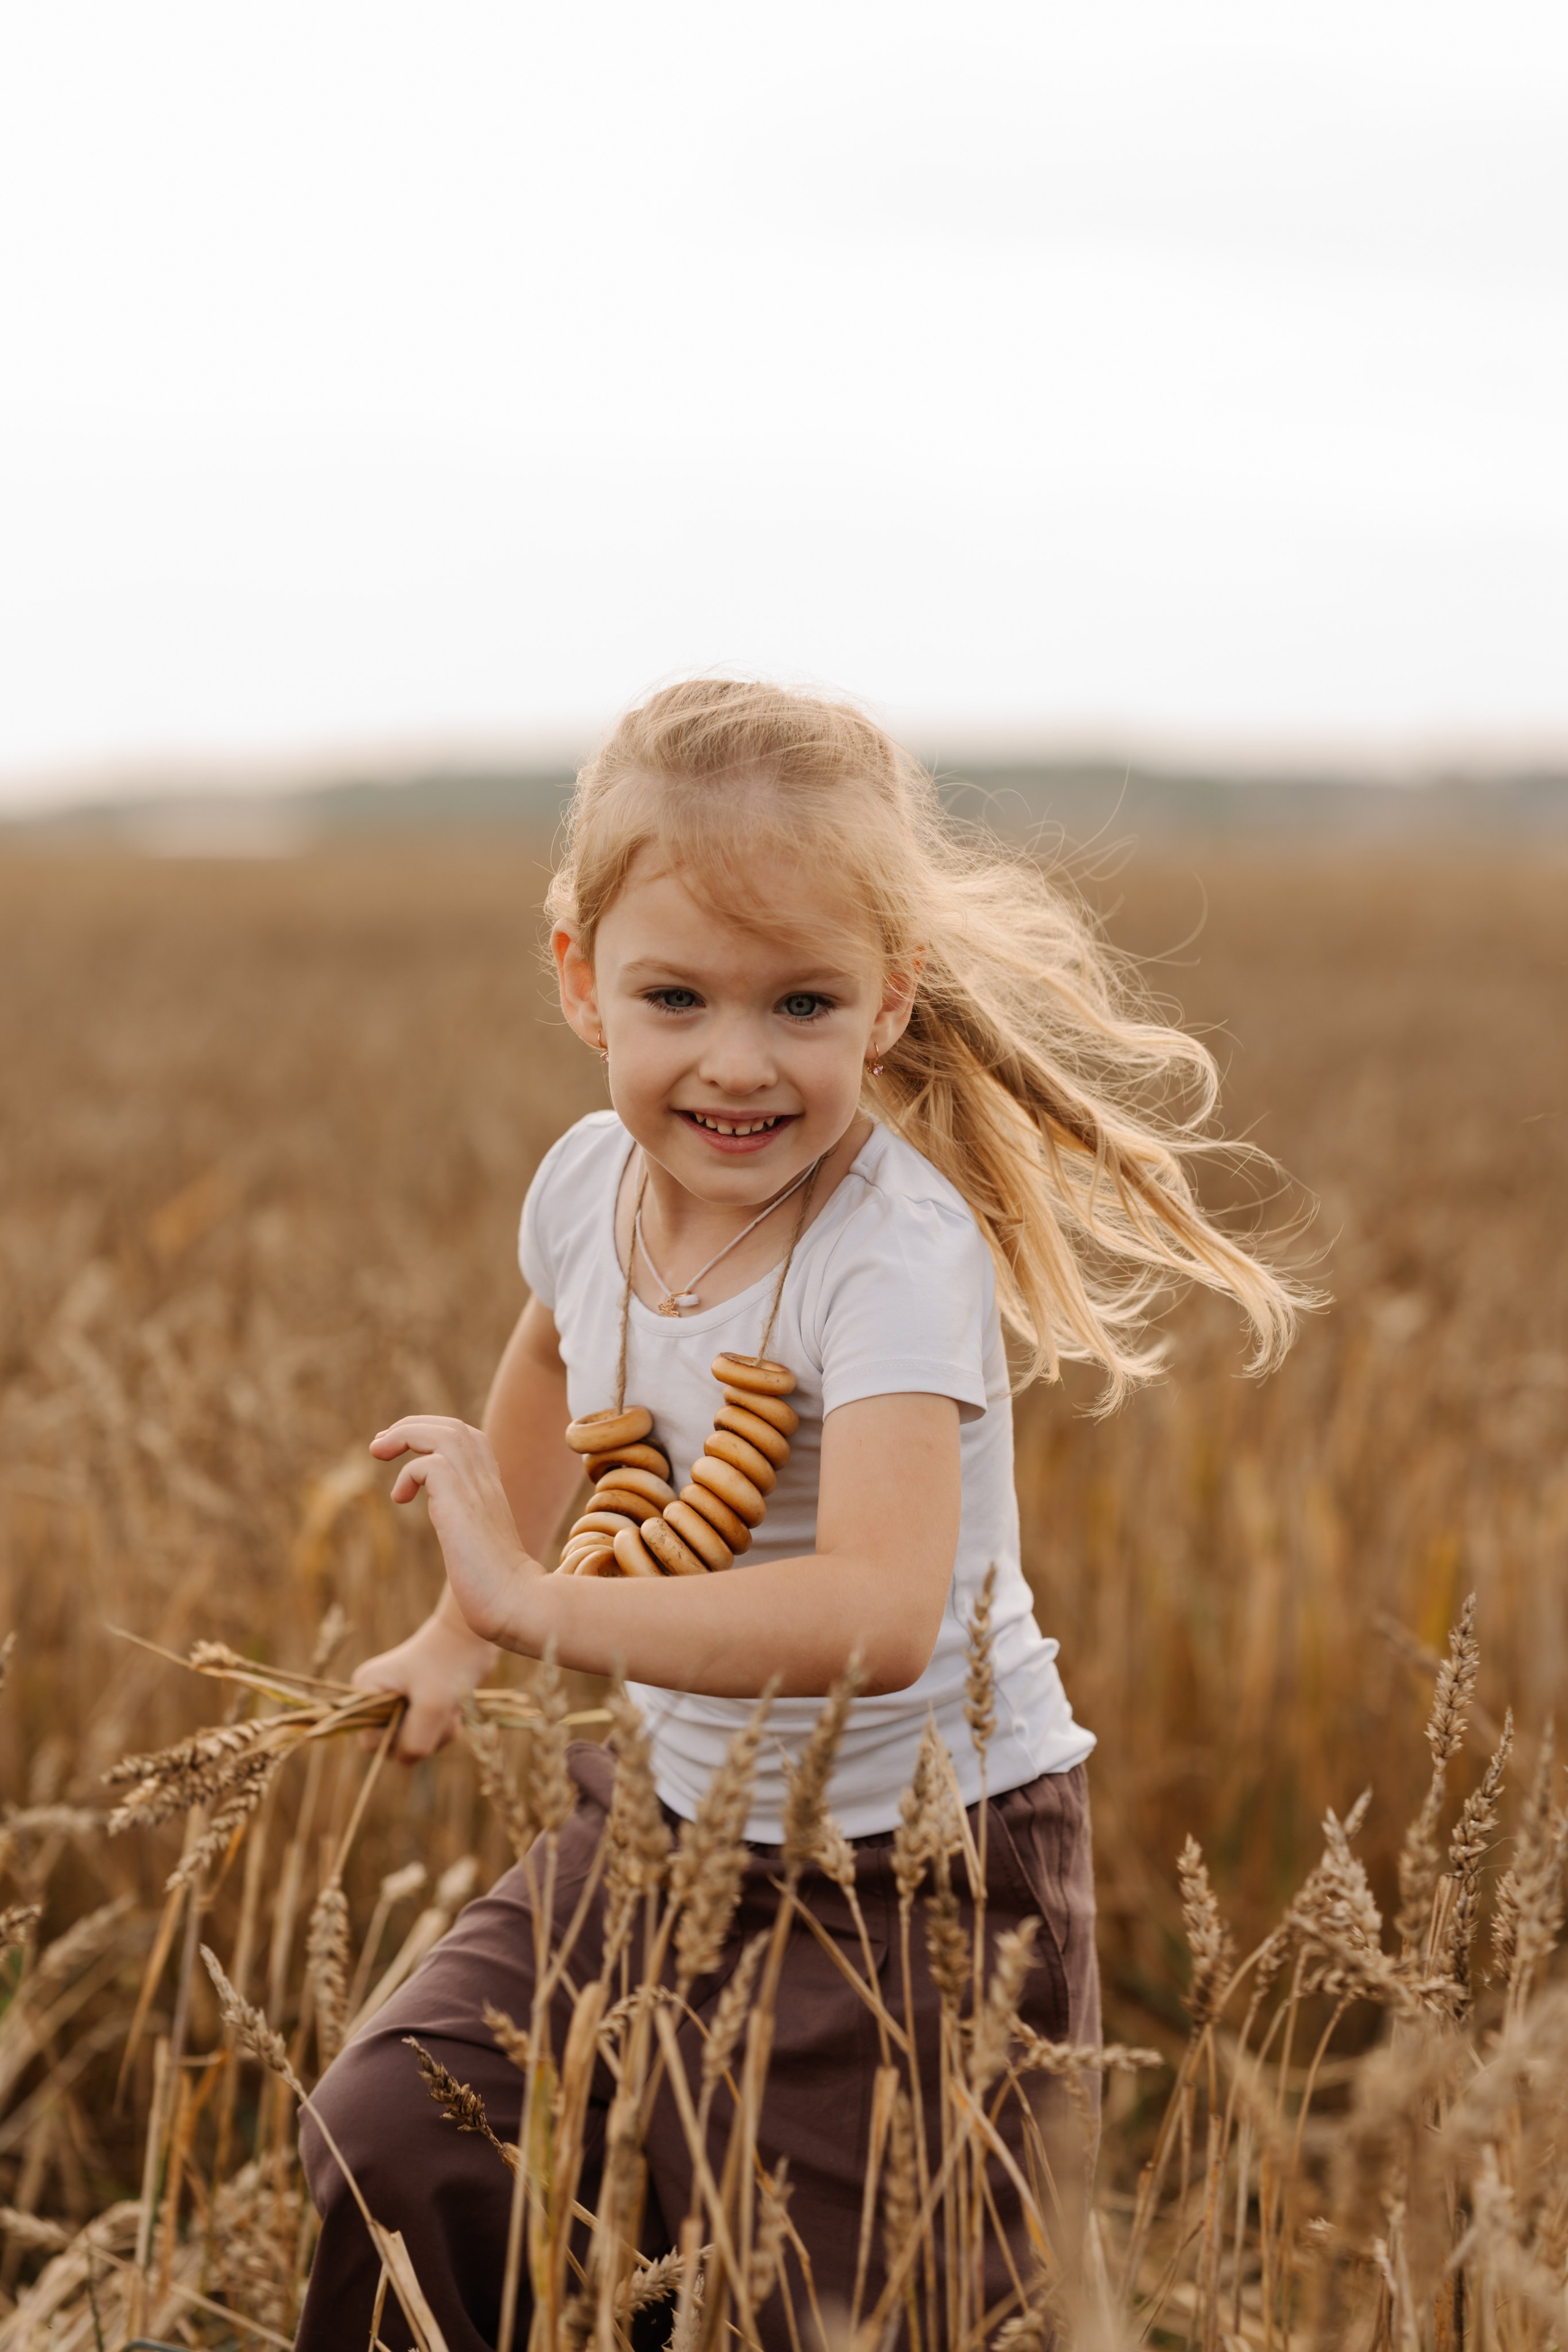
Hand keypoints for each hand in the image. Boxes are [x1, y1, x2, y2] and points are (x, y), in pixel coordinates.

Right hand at [352, 1614, 495, 1761]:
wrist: (473, 1638)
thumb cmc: (450, 1664)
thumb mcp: (433, 1706)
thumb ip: (415, 1741)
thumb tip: (407, 1759)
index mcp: (365, 1690)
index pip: (370, 1742)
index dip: (398, 1740)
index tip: (420, 1717)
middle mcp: (374, 1698)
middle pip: (392, 1746)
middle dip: (421, 1738)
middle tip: (440, 1712)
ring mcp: (395, 1704)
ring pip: (412, 1744)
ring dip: (436, 1734)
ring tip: (450, 1708)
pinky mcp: (416, 1708)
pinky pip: (426, 1737)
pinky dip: (443, 1730)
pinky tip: (453, 1710)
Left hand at [369, 1416, 539, 1648]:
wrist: (515, 1603)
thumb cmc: (496, 1587)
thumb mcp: (478, 1545)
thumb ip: (467, 1524)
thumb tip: (454, 1530)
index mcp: (492, 1487)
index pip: (467, 1437)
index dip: (431, 1432)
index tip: (399, 1447)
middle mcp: (486, 1481)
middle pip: (452, 1427)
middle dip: (411, 1426)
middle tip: (379, 1443)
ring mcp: (476, 1489)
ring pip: (443, 1434)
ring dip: (405, 1434)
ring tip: (378, 1451)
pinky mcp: (461, 1504)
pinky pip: (430, 1465)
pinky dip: (408, 1473)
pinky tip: (400, 1499)